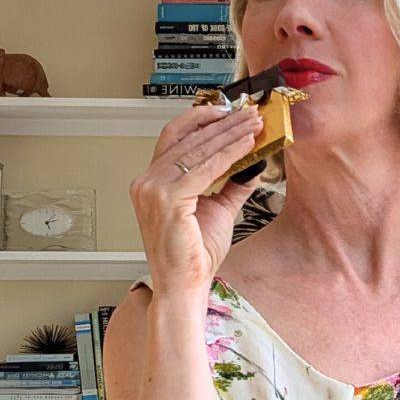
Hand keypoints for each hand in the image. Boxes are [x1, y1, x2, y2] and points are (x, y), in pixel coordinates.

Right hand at [128, 100, 264, 303]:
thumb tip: (252, 164)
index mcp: (151, 183)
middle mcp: (146, 182)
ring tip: (253, 124)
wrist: (183, 287)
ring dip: (229, 134)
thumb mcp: (218, 211)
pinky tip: (247, 145)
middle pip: (188, 138)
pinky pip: (205, 168)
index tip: (229, 111)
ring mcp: (152, 190)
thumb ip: (230, 185)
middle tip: (249, 113)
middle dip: (223, 123)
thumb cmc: (193, 258)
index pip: (175, 138)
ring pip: (197, 149)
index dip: (202, 120)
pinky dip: (228, 153)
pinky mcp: (167, 200)